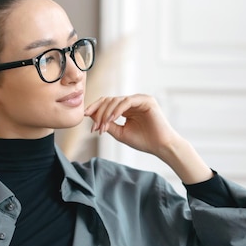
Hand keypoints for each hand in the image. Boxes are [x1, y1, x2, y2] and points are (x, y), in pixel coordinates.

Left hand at [85, 94, 212, 183]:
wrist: (161, 147)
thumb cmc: (143, 141)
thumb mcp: (120, 133)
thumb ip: (107, 124)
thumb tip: (91, 116)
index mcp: (126, 108)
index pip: (107, 102)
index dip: (95, 108)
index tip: (84, 116)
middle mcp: (132, 101)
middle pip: (109, 100)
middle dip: (99, 113)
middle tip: (95, 128)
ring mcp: (140, 99)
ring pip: (116, 100)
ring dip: (106, 114)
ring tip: (103, 126)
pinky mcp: (146, 100)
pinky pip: (127, 102)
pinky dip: (117, 110)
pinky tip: (111, 120)